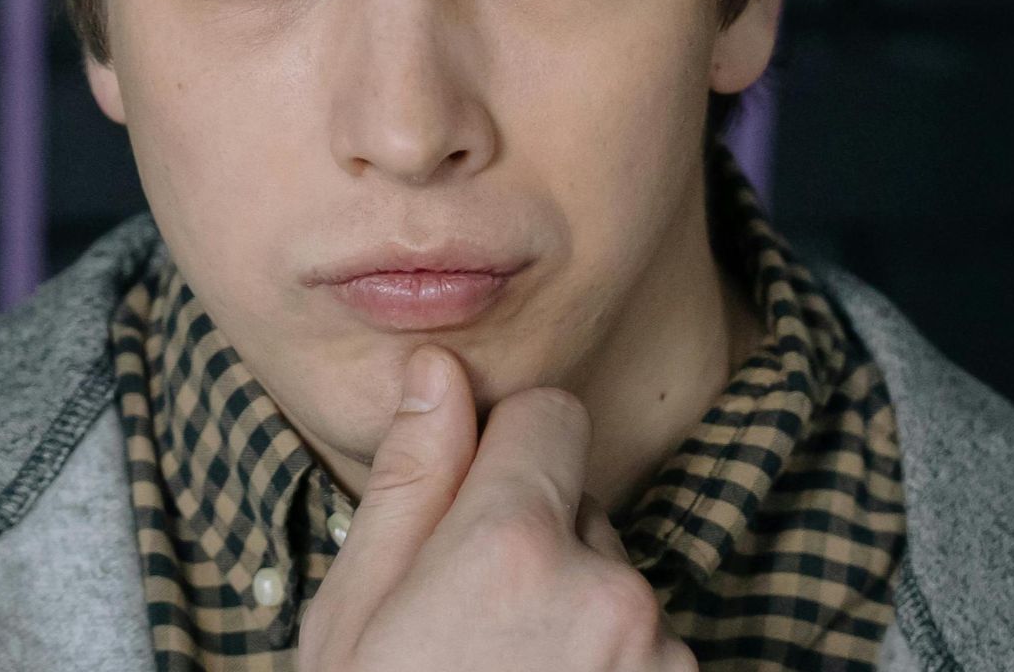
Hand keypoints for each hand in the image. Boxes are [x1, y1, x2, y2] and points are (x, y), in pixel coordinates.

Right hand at [294, 344, 697, 670]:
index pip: (549, 413)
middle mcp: (607, 588)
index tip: (467, 514)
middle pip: (579, 507)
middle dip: (534, 548)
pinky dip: (609, 667)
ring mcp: (659, 650)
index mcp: (512, 544)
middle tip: (469, 628)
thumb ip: (410, 484)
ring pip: (612, 585)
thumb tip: (437, 370)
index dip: (502, 451)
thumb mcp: (354, 614)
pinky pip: (649, 648)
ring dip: (573, 615)